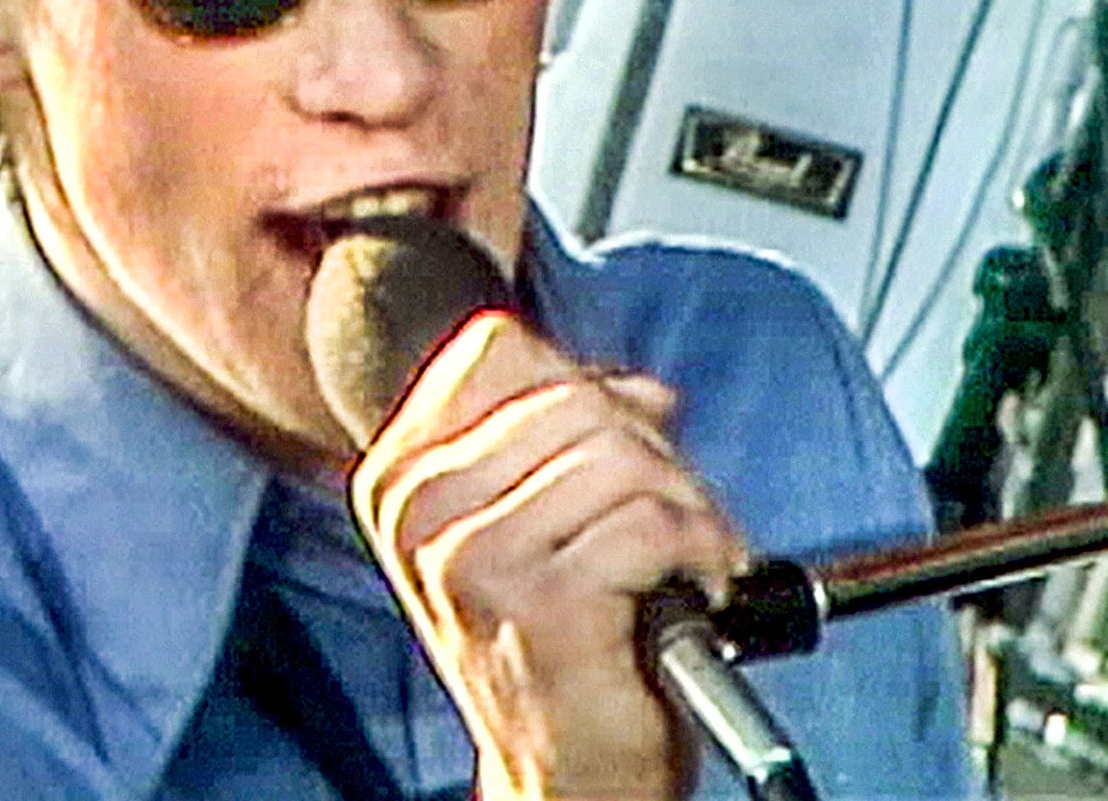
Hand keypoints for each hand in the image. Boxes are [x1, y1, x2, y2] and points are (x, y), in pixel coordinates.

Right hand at [350, 313, 749, 800]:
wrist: (567, 771)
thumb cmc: (559, 645)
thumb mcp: (535, 518)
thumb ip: (568, 434)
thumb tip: (641, 389)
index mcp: (401, 476)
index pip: (503, 349)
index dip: (588, 385)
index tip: (622, 444)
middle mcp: (420, 510)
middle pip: (575, 396)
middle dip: (651, 449)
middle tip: (673, 514)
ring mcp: (471, 557)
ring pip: (621, 455)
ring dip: (687, 503)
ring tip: (690, 553)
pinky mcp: (539, 603)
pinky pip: (654, 521)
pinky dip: (706, 546)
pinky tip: (702, 580)